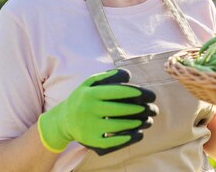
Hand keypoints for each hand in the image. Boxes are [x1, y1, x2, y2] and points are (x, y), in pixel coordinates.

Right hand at [37, 69, 157, 154]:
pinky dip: (126, 138)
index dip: (135, 93)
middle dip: (139, 109)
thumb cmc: (83, 98)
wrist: (63, 120)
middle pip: (119, 109)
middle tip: (153, 108)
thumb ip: (108, 77)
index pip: (116, 92)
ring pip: (118, 125)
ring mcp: (88, 126)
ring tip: (147, 120)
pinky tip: (138, 133)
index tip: (148, 94)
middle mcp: (88, 109)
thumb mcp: (90, 83)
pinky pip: (111, 141)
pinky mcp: (90, 140)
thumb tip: (128, 75)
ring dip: (136, 123)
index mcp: (90, 94)